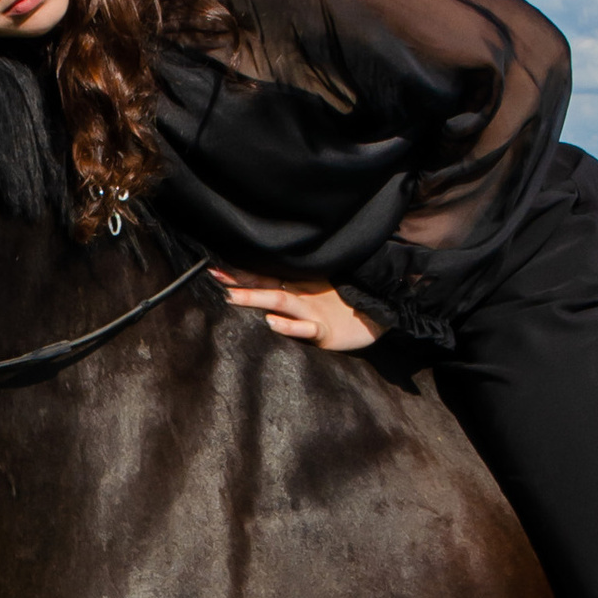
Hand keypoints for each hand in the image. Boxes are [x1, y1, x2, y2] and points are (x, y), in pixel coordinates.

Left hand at [212, 266, 381, 351]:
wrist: (384, 314)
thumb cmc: (349, 306)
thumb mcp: (320, 294)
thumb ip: (296, 291)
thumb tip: (265, 297)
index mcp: (300, 286)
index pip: (266, 275)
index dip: (241, 271)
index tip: (214, 267)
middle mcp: (303, 295)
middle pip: (267, 284)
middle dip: (240, 280)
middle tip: (213, 275)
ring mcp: (314, 311)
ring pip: (281, 302)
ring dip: (255, 298)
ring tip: (231, 297)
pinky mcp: (326, 330)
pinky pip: (306, 328)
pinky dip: (289, 325)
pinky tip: (272, 322)